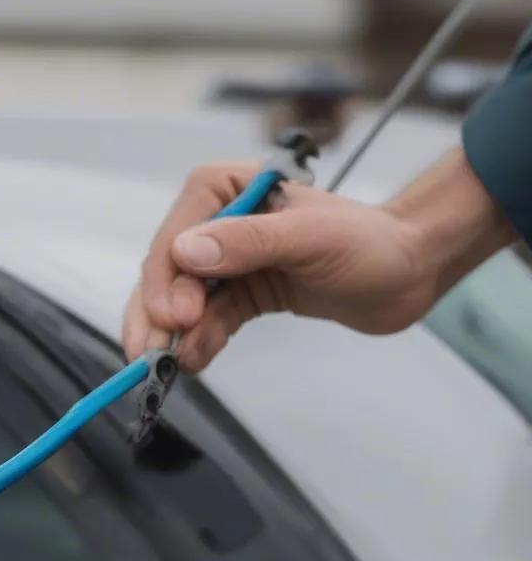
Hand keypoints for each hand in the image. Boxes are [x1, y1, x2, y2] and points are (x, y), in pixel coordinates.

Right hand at [122, 160, 435, 371]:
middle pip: (168, 273)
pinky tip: (194, 362)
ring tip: (166, 369)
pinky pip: (208, 321)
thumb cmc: (371, 243)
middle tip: (153, 356)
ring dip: (171, 337)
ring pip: (180, 302)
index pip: (176, 236)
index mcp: (227, 190)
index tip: (176, 317)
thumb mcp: (309, 237)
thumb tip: (186, 253)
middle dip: (158, 316)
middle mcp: (219, 222)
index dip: (168, 280)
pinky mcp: (243, 293)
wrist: (408, 274)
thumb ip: (247, 242)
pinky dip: (198, 343)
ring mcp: (229, 262)